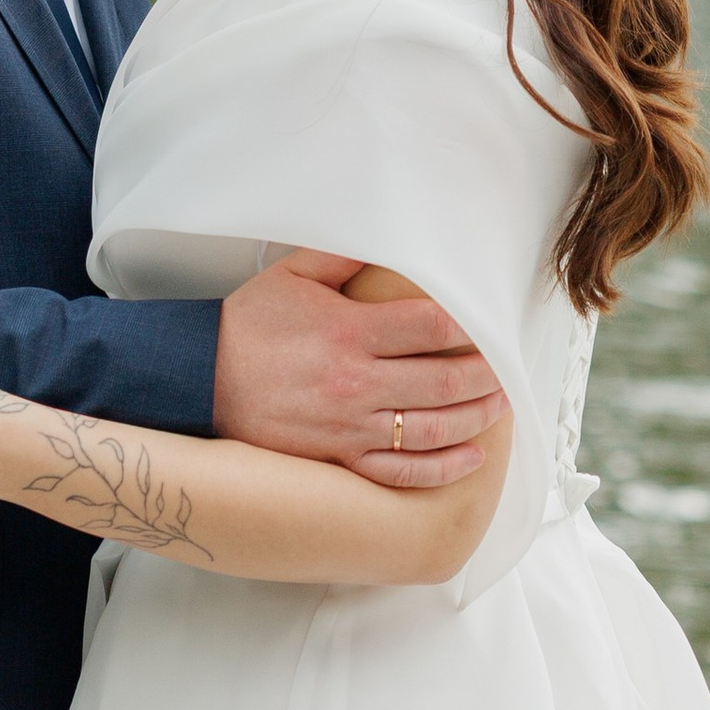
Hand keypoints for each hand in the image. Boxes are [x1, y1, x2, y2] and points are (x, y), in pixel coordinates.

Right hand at [212, 252, 506, 487]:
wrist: (202, 381)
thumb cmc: (249, 326)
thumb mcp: (292, 274)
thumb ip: (344, 254)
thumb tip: (388, 239)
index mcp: (349, 333)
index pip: (431, 328)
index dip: (471, 327)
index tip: (490, 324)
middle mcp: (356, 384)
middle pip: (443, 380)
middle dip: (485, 374)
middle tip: (507, 368)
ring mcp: (349, 428)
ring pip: (431, 429)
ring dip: (475, 417)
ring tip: (498, 405)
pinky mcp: (339, 459)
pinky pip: (401, 471)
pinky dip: (442, 467)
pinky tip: (470, 455)